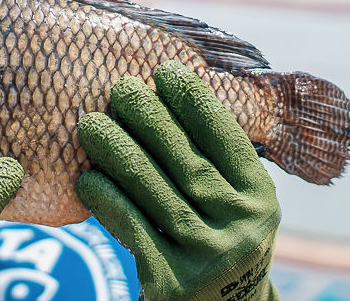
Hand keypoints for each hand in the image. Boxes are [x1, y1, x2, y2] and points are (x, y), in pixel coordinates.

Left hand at [76, 61, 280, 300]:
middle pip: (190, 165)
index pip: (228, 142)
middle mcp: (242, 229)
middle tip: (120, 88)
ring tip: (91, 125)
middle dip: (152, 121)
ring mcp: (209, 260)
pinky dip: (108, 203)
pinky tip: (87, 180)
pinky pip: (134, 232)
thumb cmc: (219, 240)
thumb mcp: (235, 203)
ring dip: (120, 155)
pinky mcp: (173, 285)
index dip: (196, 104)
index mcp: (261, 199)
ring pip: (158, 196)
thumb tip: (167, 92)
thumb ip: (213, 161)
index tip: (166, 70)